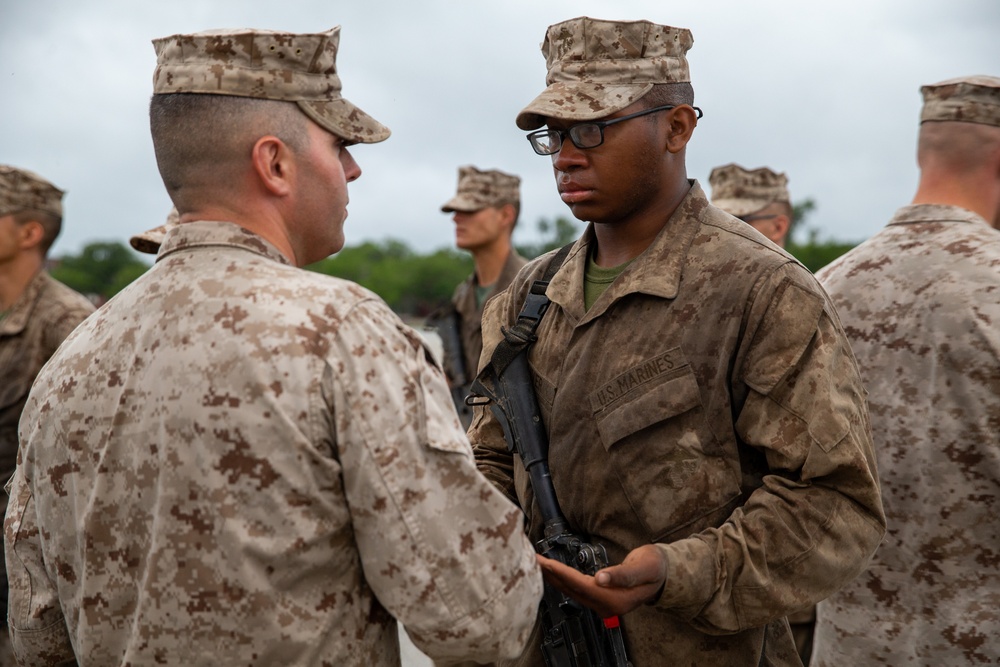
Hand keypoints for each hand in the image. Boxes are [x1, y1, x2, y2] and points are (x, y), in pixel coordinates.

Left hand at [536, 544, 666, 617]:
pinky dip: (563, 580)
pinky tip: (554, 574)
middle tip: (532, 561)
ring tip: (538, 565)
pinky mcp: (602, 598)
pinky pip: (577, 590)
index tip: (544, 563)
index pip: (581, 585)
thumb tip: (601, 579)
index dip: (561, 573)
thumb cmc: (655, 567)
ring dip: (554, 578)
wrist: (663, 574)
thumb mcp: (644, 567)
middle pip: (572, 589)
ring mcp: (604, 604)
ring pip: (572, 591)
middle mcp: (607, 605)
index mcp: (616, 599)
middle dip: (551, 575)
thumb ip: (623, 574)